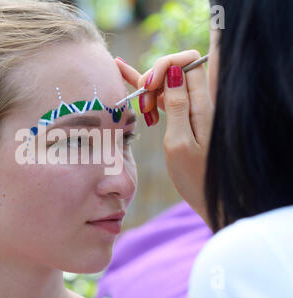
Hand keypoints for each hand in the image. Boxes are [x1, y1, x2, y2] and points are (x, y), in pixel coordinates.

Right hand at [115, 50, 213, 220]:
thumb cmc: (195, 177)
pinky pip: (166, 96)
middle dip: (154, 79)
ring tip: (144, 113)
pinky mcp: (185, 117)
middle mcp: (200, 102)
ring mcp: (193, 109)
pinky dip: (148, 90)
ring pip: (168, 82)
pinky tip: (125, 73)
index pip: (188, 61)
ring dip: (150, 91)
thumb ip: (178, 106)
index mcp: (203, 105)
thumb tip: (174, 71)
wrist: (211, 197)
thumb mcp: (180, 143)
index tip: (149, 88)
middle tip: (144, 106)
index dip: (164, 66)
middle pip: (176, 69)